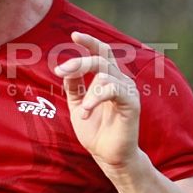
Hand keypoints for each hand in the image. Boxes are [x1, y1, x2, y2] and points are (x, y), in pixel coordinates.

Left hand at [54, 31, 141, 171]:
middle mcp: (121, 80)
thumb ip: (74, 86)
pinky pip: (113, 90)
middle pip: (100, 58)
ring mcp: (128, 91)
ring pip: (105, 74)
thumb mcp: (78, 104)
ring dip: (87, 92)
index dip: (89, 41)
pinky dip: (96, 99)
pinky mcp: (132, 103)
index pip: (102, 52)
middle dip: (78, 62)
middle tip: (60, 71)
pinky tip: (86, 112)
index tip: (73, 35)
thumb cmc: (96, 131)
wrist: (108, 157)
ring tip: (81, 111)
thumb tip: (66, 68)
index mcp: (109, 78)